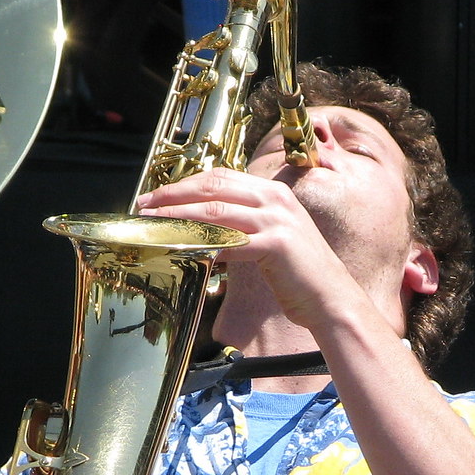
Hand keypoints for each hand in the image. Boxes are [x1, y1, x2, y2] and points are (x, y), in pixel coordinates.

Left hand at [137, 168, 348, 329]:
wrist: (330, 298)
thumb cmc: (297, 274)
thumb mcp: (270, 237)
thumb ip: (243, 225)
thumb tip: (202, 226)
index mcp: (272, 192)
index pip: (220, 177)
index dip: (185, 184)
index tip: (157, 195)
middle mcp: (275, 199)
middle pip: (213, 187)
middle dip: (174, 195)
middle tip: (144, 206)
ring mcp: (277, 220)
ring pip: (216, 212)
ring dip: (179, 217)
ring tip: (154, 224)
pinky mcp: (276, 244)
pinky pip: (230, 242)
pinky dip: (203, 244)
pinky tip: (181, 249)